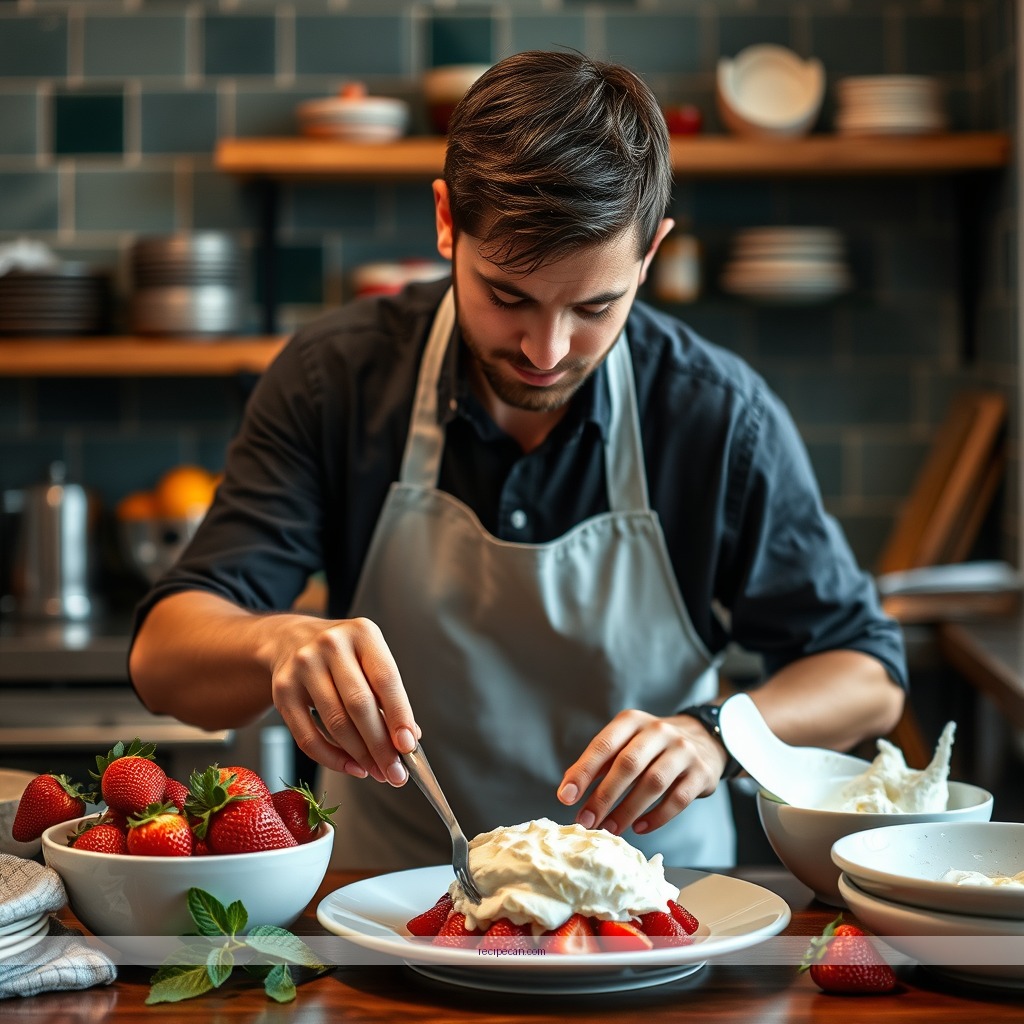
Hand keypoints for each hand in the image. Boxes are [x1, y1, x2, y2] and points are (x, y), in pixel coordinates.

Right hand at [266, 614, 419, 785]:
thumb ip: (389, 695)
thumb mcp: (369, 658)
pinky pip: (307, 736)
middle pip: (359, 704)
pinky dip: (332, 758)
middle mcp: (331, 645)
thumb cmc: (342, 654)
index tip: (409, 746)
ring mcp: (303, 666)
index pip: (386, 679)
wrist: (290, 639)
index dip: (399, 715)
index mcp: (362, 633)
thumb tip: (409, 739)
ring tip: (377, 771)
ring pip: (335, 722)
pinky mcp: (282, 691)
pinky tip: (351, 766)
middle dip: (381, 745)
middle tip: (396, 772)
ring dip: (360, 755)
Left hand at [556, 709, 727, 835]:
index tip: (566, 797)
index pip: (603, 745)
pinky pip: (679, 799)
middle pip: (627, 765)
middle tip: (586, 822)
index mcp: (632, 720)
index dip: (583, 772)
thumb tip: (568, 791)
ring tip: (610, 829)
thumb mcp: (625, 742)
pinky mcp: (701, 772)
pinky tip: (639, 828)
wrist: (702, 739)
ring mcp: (683, 750)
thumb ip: (599, 763)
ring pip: (653, 783)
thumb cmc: (651, 747)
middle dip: (603, 797)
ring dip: (627, 810)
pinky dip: (657, 817)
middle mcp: (658, 731)